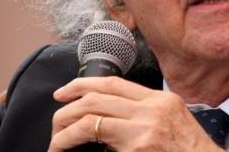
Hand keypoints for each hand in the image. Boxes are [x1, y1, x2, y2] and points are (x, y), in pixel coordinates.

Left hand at [49, 77, 222, 151]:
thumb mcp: (173, 122)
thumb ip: (144, 113)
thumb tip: (109, 114)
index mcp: (160, 100)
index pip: (112, 83)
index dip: (82, 84)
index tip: (64, 92)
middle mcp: (152, 111)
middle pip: (97, 98)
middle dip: (68, 109)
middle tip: (56, 122)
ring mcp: (145, 130)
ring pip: (92, 119)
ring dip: (67, 130)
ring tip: (57, 141)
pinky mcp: (139, 149)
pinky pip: (101, 142)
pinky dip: (78, 145)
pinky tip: (69, 150)